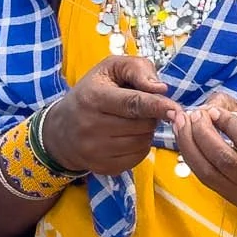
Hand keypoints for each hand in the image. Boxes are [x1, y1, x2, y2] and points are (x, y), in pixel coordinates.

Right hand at [43, 56, 181, 174]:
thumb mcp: (110, 69)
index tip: (175, 109)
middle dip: (151, 115)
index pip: (132, 104)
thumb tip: (161, 88)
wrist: (61, 130)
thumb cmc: (92, 91)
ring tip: (132, 121)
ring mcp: (95, 150)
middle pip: (142, 124)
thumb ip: (137, 69)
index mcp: (93, 98)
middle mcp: (91, 126)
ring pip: (142, 142)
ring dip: (146, 131)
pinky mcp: (102, 167)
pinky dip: (140, 146)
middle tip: (141, 109)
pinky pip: (137, 158)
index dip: (157, 106)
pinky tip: (127, 136)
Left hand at [171, 92, 236, 213]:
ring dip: (189, 146)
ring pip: (209, 172)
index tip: (210, 110)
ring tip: (180, 124)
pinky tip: (184, 141)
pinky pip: (204, 179)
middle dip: (202, 134)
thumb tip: (208, 108)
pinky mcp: (230, 199)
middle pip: (225, 159)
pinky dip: (190, 158)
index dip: (226, 124)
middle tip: (192, 115)